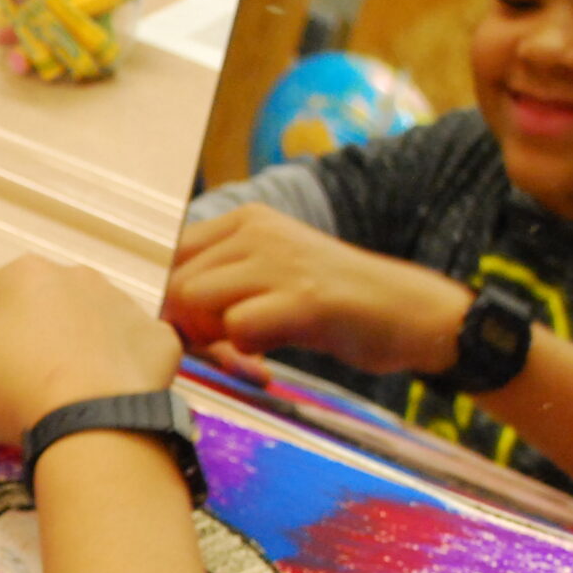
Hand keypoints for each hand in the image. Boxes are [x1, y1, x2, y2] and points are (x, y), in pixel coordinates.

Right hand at [0, 256, 182, 444]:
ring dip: (78, 350)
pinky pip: (132, 350)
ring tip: (71, 395)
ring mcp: (124, 303)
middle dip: (34, 339)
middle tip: (27, 385)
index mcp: (24, 275)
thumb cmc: (17, 395)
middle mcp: (77, 276)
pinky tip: (107, 400)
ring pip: (91, 323)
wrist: (94, 424)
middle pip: (44, 305)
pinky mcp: (159, 335)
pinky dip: (120, 371)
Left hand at [164, 204, 469, 375]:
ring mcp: (280, 262)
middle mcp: (258, 232)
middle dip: (188, 325)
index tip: (198, 328)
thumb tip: (165, 311)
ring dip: (212, 336)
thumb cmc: (335, 305)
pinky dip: (245, 349)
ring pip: (196, 300)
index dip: (172, 300)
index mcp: (247, 221)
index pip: (172, 255)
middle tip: (221, 347)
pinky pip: (237, 326)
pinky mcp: (303, 298)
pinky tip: (271, 351)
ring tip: (247, 346)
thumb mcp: (271, 275)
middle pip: (176, 282)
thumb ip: (221, 284)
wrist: (408, 312)